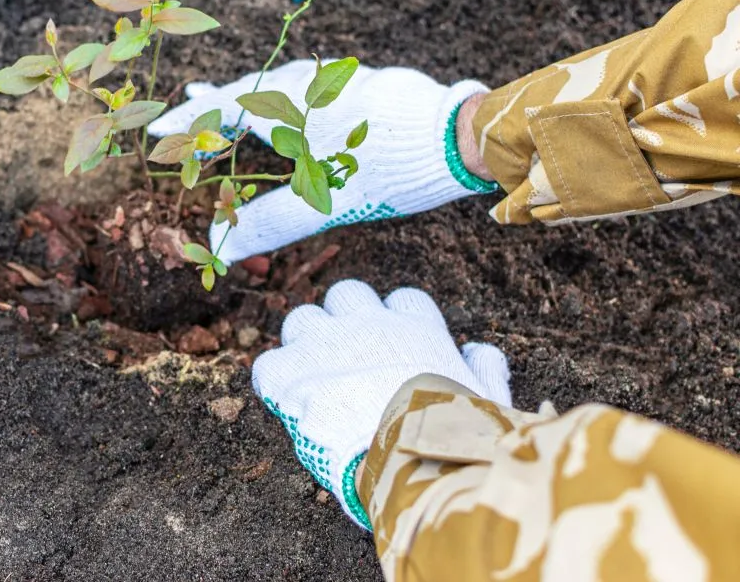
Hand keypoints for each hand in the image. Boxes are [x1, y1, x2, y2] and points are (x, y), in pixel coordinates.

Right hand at [148, 60, 493, 263]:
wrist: (459, 137)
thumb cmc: (387, 171)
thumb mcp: (323, 205)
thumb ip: (270, 224)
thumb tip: (219, 250)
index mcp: (289, 108)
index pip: (222, 111)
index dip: (188, 124)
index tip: (156, 129)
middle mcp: (311, 85)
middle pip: (249, 89)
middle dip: (216, 100)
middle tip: (188, 101)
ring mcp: (342, 80)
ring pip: (284, 81)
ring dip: (255, 91)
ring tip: (236, 99)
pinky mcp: (371, 82)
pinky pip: (315, 83)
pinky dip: (291, 92)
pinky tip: (302, 101)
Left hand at [251, 280, 510, 528]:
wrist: (409, 458)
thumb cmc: (453, 435)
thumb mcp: (486, 398)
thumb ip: (484, 368)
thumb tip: (479, 350)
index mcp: (416, 328)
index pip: (404, 300)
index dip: (397, 322)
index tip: (394, 348)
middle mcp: (367, 323)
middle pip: (346, 295)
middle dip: (344, 320)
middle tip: (345, 358)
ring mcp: (325, 343)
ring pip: (302, 319)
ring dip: (304, 345)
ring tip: (310, 380)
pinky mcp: (291, 373)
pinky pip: (267, 365)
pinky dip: (274, 383)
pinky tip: (284, 405)